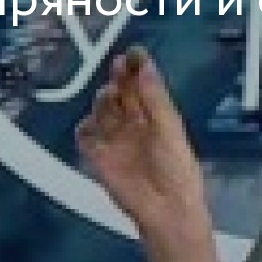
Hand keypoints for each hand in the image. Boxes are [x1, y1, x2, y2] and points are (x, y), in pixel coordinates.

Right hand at [76, 46, 210, 249]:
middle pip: (121, 95)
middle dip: (119, 79)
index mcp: (157, 118)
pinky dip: (85, 129)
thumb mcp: (169, 128)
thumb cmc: (176, 170)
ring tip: (108, 95)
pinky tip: (90, 124)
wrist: (166, 208)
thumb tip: (145, 67)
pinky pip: (86, 138)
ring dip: (103, 101)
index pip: (143, 87)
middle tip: (118, 65)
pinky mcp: (101, 159)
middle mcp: (135, 127)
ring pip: (102, 112)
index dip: (137, 69)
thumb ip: (155, 98)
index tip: (133, 52)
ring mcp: (117, 141)